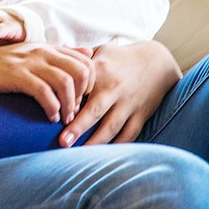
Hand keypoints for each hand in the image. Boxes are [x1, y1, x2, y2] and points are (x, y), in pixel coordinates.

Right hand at [0, 43, 94, 123]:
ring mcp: (29, 61)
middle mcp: (42, 51)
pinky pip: (43, 92)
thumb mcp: (30, 56)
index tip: (83, 100)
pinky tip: (49, 116)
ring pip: (65, 82)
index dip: (90, 83)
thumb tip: (88, 55)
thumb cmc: (0, 67)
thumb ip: (58, 55)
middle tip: (76, 112)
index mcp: (48, 48)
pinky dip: (51, 107)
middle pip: (80, 71)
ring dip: (69, 105)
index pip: (86, 61)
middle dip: (84, 95)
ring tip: (64, 118)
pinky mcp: (16, 74)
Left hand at [58, 41, 180, 146]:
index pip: (81, 87)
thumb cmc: (120, 57)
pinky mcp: (141, 114)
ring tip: (79, 154)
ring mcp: (129, 103)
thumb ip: (76, 58)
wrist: (158, 61)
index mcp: (101, 70)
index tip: (53, 113)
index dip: (68, 101)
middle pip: (95, 110)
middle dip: (79, 127)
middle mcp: (115, 88)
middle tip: (62, 142)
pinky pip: (130, 134)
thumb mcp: (99, 51)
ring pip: (111, 126)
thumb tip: (50, 61)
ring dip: (95, 141)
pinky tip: (104, 157)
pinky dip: (118, 146)